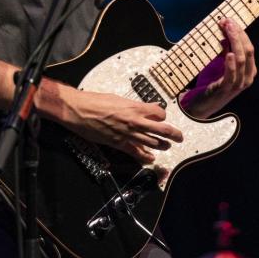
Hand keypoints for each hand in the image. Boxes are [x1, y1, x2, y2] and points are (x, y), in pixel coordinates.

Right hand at [58, 88, 182, 163]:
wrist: (79, 110)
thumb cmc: (96, 101)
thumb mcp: (118, 98)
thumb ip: (133, 105)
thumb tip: (143, 108)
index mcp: (135, 107)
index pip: (159, 113)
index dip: (162, 115)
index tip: (161, 117)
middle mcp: (135, 121)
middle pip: (162, 129)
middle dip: (174, 134)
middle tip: (179, 137)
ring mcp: (128, 134)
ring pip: (152, 142)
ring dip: (162, 145)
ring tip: (167, 146)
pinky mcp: (118, 143)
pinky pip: (136, 152)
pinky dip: (145, 157)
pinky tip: (151, 159)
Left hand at [181, 18, 256, 117]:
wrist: (203, 106)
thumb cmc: (213, 84)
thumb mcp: (223, 65)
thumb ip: (227, 50)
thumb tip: (225, 30)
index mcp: (249, 71)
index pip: (249, 47)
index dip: (240, 32)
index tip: (229, 20)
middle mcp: (247, 77)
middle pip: (248, 51)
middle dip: (238, 34)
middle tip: (227, 22)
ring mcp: (238, 84)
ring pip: (241, 59)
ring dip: (234, 42)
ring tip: (227, 30)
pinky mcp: (226, 90)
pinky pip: (232, 75)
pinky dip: (231, 64)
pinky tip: (229, 53)